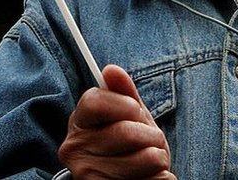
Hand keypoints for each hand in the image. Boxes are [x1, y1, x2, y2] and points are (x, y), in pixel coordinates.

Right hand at [59, 64, 175, 179]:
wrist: (120, 179)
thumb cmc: (126, 144)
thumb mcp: (126, 116)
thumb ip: (123, 93)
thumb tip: (111, 70)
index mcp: (79, 123)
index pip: (95, 102)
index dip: (125, 104)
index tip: (136, 111)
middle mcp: (76, 150)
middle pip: (126, 132)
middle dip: (152, 135)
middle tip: (151, 140)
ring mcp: (88, 175)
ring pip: (147, 159)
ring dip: (160, 158)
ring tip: (152, 160)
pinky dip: (162, 177)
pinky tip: (150, 176)